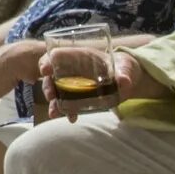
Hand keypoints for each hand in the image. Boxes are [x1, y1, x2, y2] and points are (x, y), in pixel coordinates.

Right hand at [31, 46, 159, 119]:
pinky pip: (67, 103)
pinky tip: (72, 118)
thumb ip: (124, 73)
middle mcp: (73, 69)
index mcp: (80, 56)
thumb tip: (124, 81)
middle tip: (50, 96)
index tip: (45, 70)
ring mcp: (74, 83)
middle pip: (52, 75)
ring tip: (55, 113)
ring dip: (54, 102)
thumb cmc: (125, 66)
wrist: (129, 78)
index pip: (57, 55)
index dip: (48, 61)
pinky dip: (67, 111)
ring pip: (56, 91)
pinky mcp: (78, 96)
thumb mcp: (126, 67)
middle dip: (48, 86)